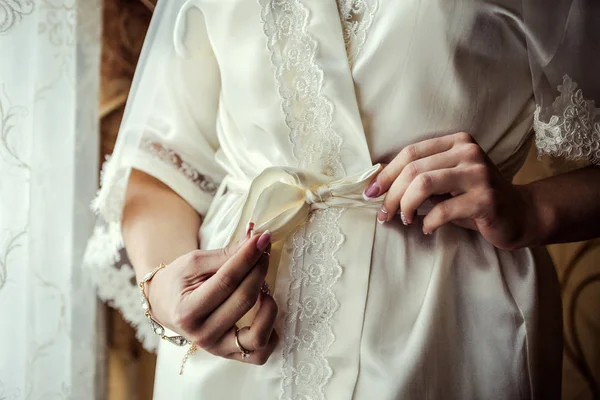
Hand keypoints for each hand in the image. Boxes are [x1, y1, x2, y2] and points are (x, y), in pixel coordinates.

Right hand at [145, 229, 277, 364]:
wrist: (165, 305)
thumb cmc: (179, 281)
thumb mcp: (194, 262)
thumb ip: (226, 254)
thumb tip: (257, 241)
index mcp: (188, 311)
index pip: (226, 281)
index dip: (248, 257)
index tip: (262, 238)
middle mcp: (202, 335)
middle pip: (243, 301)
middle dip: (259, 270)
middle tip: (264, 251)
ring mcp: (218, 348)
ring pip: (257, 336)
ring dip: (269, 308)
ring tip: (265, 289)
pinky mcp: (230, 354)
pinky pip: (261, 353)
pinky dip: (271, 332)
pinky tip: (265, 310)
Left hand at [364, 132, 538, 249]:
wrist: (520, 214)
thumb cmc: (474, 199)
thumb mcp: (445, 181)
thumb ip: (419, 176)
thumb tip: (377, 179)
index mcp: (457, 142)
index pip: (410, 153)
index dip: (385, 174)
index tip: (370, 193)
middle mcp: (469, 152)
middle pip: (414, 169)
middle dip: (392, 195)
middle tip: (384, 215)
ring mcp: (479, 174)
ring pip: (424, 184)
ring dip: (406, 206)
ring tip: (406, 220)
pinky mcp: (486, 199)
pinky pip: (444, 210)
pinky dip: (429, 222)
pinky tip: (427, 228)